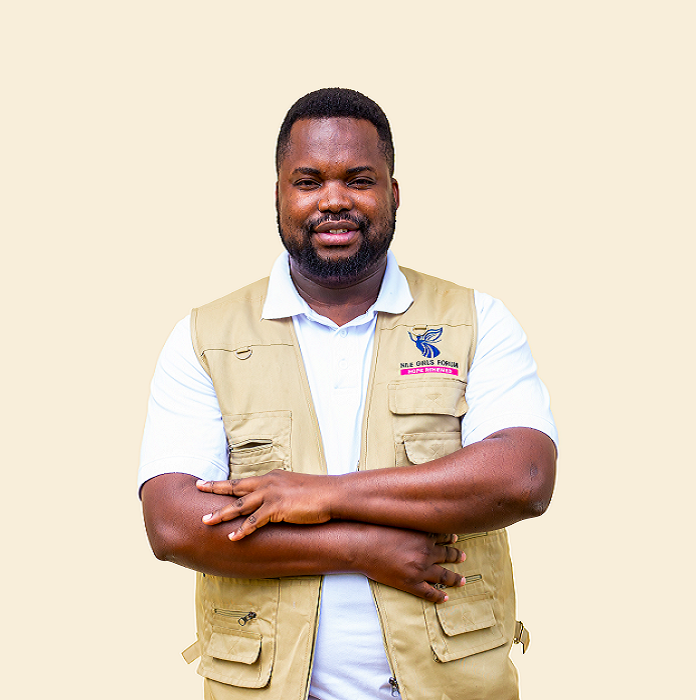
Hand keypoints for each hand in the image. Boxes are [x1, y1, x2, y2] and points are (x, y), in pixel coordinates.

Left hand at [197, 470, 334, 539]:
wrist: (334, 494)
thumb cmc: (319, 494)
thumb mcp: (295, 489)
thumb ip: (281, 494)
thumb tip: (274, 504)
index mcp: (272, 477)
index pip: (243, 481)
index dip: (224, 483)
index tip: (208, 482)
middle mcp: (268, 482)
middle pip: (235, 487)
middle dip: (214, 488)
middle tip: (197, 488)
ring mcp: (272, 494)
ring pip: (240, 504)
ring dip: (222, 513)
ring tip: (205, 521)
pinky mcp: (278, 508)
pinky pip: (255, 521)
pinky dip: (242, 530)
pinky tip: (232, 537)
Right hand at [355, 527, 466, 602]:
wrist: (362, 546)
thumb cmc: (375, 530)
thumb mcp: (397, 520)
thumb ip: (409, 520)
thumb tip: (413, 516)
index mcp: (423, 535)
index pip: (444, 536)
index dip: (451, 537)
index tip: (455, 538)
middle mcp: (426, 552)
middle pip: (447, 554)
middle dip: (456, 556)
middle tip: (463, 557)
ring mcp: (420, 569)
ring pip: (444, 576)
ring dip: (455, 578)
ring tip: (462, 580)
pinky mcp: (411, 584)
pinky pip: (430, 592)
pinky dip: (439, 596)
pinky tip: (445, 598)